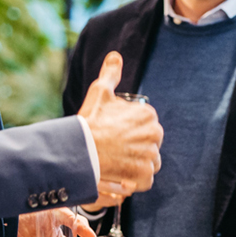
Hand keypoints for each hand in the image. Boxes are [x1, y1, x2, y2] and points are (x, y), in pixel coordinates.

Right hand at [78, 52, 162, 207]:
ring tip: (117, 161)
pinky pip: (146, 179)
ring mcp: (150, 155)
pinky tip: (121, 174)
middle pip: (150, 143)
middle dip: (136, 147)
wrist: (80, 150)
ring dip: (136, 163)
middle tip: (115, 148)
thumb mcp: (99, 92)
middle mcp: (155, 133)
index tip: (116, 133)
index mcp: (148, 114)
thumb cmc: (90, 120)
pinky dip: (135, 179)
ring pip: (149, 161)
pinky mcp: (144, 174)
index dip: (130, 130)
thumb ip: (110, 73)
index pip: (146, 124)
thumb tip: (115, 56)